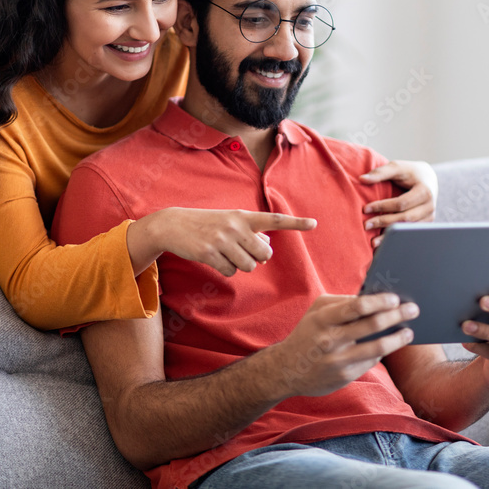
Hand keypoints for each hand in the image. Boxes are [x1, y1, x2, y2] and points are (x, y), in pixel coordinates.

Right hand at [133, 208, 316, 276]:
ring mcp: (222, 240)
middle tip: (242, 252)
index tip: (314, 223)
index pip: (274, 220)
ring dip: (239, 265)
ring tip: (225, 253)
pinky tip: (214, 259)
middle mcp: (235, 226)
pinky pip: (230, 272)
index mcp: (243, 216)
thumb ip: (251, 231)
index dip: (295, 223)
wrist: (174, 224)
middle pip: (264, 254)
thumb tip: (267, 248)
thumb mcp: (230, 221)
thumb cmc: (207, 223)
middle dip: (257, 258)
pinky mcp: (210, 254)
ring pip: (248, 266)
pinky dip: (224, 270)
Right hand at [270, 293, 418, 397]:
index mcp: (323, 319)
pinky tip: (390, 345)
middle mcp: (330, 340)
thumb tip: (373, 297)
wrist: (286, 370)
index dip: (379, 301)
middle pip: (372, 325)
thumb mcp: (317, 312)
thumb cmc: (308, 333)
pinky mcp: (345, 376)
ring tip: (409, 332)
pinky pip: (371, 362)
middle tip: (413, 310)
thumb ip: (342, 302)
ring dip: (398, 339)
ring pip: (377, 347)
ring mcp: (338, 360)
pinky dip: (382, 352)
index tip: (395, 298)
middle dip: (396, 315)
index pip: (356, 306)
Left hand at [360, 160, 438, 246]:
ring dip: (390, 236)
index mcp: (425, 191)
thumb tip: (361, 179)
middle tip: (366, 225)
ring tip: (373, 242)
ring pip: (408, 229)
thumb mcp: (396, 167)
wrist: (427, 178)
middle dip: (384, 222)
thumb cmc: (409, 172)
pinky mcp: (426, 224)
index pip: (401, 203)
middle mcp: (430, 206)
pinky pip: (409, 232)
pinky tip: (384, 243)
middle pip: (405, 218)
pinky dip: (396, 237)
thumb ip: (380, 172)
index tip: (365, 209)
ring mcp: (429, 217)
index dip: (382, 206)